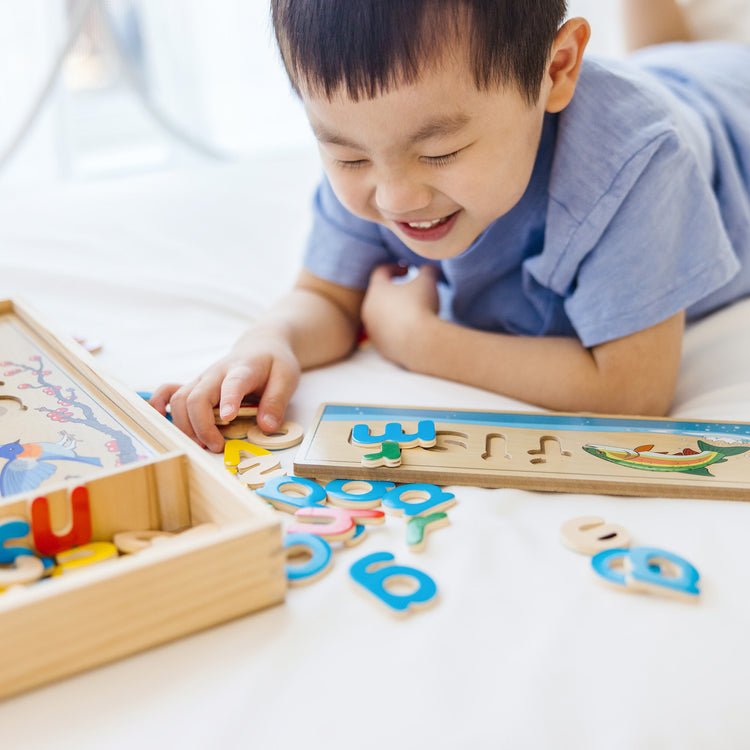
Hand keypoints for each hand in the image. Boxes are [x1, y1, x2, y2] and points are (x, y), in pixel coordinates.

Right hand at [150, 334, 300, 452]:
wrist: (261, 346)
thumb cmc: (274, 363)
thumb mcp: (286, 378)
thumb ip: (277, 402)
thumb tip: (267, 428)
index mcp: (242, 369)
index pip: (233, 384)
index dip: (228, 400)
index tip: (228, 418)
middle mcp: (216, 374)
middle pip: (196, 397)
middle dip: (202, 426)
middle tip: (217, 447)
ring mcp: (202, 380)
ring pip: (179, 400)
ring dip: (185, 426)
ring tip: (202, 446)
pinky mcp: (194, 387)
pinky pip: (167, 393)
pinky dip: (159, 408)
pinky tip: (162, 423)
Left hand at [361, 263, 439, 367]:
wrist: (421, 342)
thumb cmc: (421, 306)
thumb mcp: (427, 281)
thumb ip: (427, 271)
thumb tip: (430, 270)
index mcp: (377, 290)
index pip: (380, 273)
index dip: (394, 268)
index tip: (407, 270)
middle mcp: (369, 310)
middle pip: (378, 296)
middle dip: (393, 291)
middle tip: (409, 291)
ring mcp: (373, 330)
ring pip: (381, 317)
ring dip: (394, 312)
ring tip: (412, 312)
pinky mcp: (380, 347)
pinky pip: (387, 335)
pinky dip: (396, 330)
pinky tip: (411, 331)